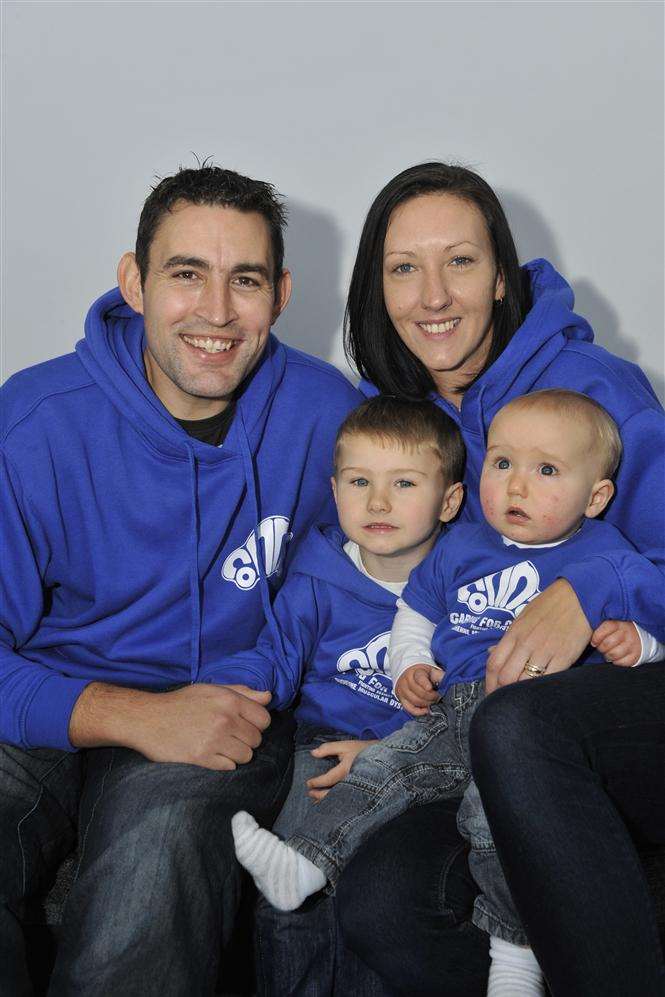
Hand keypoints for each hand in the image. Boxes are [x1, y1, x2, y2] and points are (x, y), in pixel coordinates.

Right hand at [69, 681, 271, 770]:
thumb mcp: (211, 690)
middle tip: (228, 736)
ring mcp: (214, 740)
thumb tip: (269, 697)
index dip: (257, 724)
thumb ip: (242, 692)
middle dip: (246, 740)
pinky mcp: (202, 758)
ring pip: (246, 756)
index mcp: (229, 700)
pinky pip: (229, 767)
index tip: (244, 725)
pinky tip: (211, 754)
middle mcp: (225, 719)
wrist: (148, 719)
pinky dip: (223, 763)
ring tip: (220, 746)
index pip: (264, 719)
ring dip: (236, 754)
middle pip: (256, 740)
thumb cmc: (181, 703)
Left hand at [306, 739, 375, 800]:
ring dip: (328, 802)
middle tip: (310, 794)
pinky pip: (347, 799)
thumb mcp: (346, 745)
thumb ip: (328, 748)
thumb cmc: (364, 750)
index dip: (316, 782)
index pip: (327, 779)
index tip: (308, 784)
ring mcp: (356, 789)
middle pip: (332, 794)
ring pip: (339, 799)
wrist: (387, 757)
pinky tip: (333, 803)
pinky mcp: (361, 792)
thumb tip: (313, 753)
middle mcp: (350, 783)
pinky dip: (338, 802)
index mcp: (345, 770)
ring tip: (318, 802)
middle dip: (320, 796)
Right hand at [395, 664, 443, 715]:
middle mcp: (406, 680)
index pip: (420, 678)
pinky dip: (419, 711)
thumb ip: (440, 676)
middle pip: (419, 692)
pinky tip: (426, 709)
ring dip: (427, 704)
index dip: (425, 684)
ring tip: (433, 702)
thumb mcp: (432, 671)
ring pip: (415, 701)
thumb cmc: (424, 675)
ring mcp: (402, 690)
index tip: (430, 688)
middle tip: (438, 697)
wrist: (411, 675)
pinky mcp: (401, 699)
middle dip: (431, 697)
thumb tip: (445, 682)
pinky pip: (410, 708)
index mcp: (416, 672)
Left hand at [485, 579, 591, 693]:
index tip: (491, 695)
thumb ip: (508, 638)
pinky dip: (543, 689)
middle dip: (503, 693)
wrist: (578, 596)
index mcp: (514, 633)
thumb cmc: (549, 606)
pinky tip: (542, 692)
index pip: (493, 664)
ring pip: (525, 682)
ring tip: (523, 700)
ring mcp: (545, 650)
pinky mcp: (564, 656)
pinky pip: (549, 679)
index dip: (489, 684)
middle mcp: (526, 643)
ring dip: (521, 694)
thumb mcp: (523, 618)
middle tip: (506, 702)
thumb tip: (491, 653)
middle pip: (506, 677)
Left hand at [591, 620, 640, 665]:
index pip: (605, 628)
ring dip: (607, 656)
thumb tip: (587, 633)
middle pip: (607, 644)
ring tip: (609, 652)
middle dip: (601, 648)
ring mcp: (632, 645)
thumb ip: (603, 627)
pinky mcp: (635, 656)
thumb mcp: (614, 624)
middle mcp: (626, 634)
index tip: (594, 641)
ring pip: (613, 654)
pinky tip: (617, 656)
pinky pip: (620, 662)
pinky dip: (616, 661)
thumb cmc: (622, 631)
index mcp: (619, 624)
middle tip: (602, 647)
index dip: (596, 637)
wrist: (642, 638)